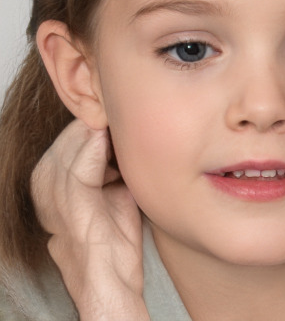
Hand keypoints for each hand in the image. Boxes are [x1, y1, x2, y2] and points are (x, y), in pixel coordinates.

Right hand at [30, 119, 149, 320]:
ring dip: (106, 134)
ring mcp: (53, 190)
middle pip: (75, 132)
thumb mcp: (111, 188)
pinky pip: (85, 162)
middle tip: (130, 122)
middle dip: (104, 124)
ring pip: (79, 140)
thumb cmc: (113, 236)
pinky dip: (102, 148)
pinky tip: (115, 142)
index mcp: (49, 176)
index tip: (126, 115)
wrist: (110, 279)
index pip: (74, 131)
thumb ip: (110, 159)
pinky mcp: (70, 200)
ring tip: (128, 134)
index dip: (102, 121)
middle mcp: (44, 179)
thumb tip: (121, 130)